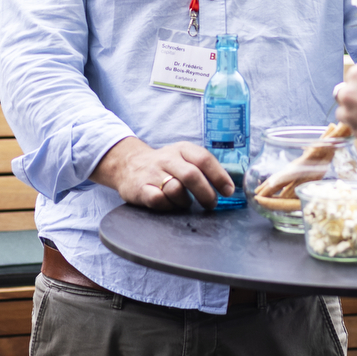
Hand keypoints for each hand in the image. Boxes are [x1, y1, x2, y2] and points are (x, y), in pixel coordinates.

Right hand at [95, 137, 230, 210]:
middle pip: (191, 175)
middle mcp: (167, 158)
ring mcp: (152, 173)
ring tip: (184, 202)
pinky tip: (168, 204)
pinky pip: (158, 200)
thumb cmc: (165, 165)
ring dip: (185, 201)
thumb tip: (228, 187)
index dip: (219, 176)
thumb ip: (203, 168)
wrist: (128, 164)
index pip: (204, 159)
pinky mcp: (140, 188)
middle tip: (211, 204)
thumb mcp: (183, 157)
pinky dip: (167, 206)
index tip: (228, 191)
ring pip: (175, 189)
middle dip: (206, 193)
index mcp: (182, 149)